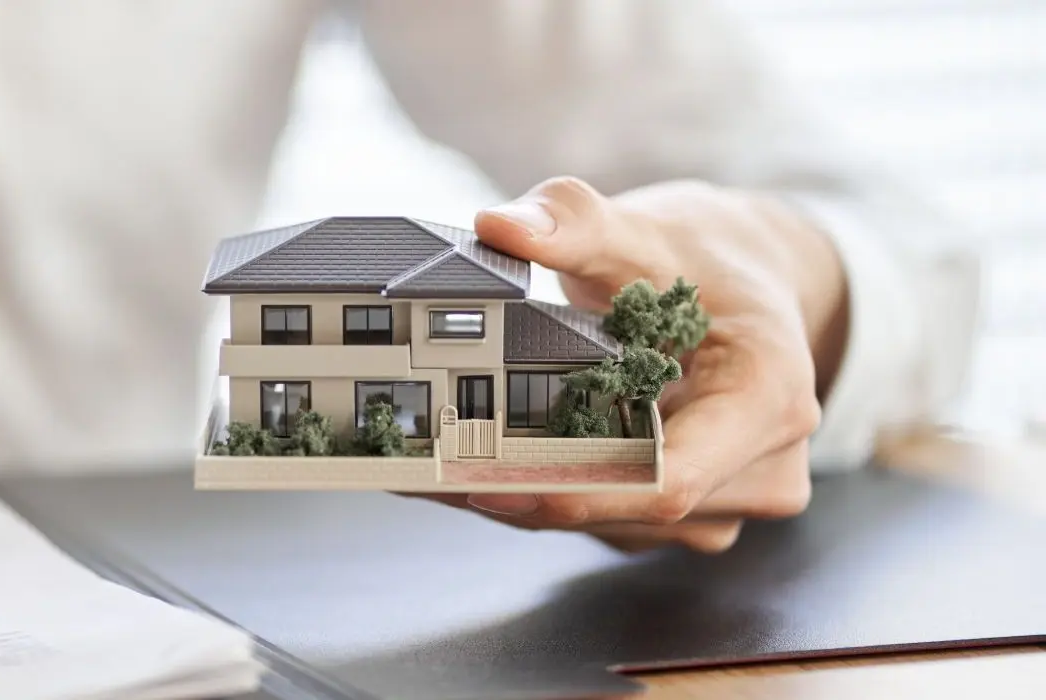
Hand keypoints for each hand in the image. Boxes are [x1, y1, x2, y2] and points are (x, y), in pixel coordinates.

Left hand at [417, 177, 848, 552]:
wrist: (746, 281)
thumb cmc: (701, 257)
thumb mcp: (641, 228)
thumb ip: (571, 222)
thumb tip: (499, 225)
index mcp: (769, 399)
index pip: (670, 480)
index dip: (576, 489)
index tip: (490, 483)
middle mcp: (764, 464)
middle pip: (631, 509)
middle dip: (528, 493)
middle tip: (425, 470)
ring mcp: (731, 498)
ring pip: (614, 522)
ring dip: (528, 500)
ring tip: (438, 465)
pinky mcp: (692, 512)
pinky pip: (613, 518)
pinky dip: (550, 494)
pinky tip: (486, 465)